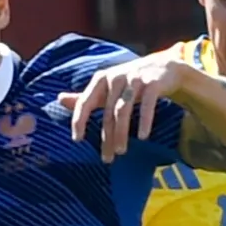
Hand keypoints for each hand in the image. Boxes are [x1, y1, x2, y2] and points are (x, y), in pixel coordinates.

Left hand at [57, 54, 187, 161]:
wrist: (167, 66)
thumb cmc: (133, 80)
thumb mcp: (108, 86)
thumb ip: (87, 96)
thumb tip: (59, 99)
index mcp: (101, 79)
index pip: (85, 101)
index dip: (79, 120)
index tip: (77, 139)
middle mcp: (115, 77)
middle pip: (106, 112)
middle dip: (106, 137)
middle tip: (107, 159)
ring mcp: (135, 79)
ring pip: (123, 110)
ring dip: (121, 133)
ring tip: (121, 151)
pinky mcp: (153, 83)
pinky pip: (146, 105)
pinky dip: (144, 121)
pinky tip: (142, 136)